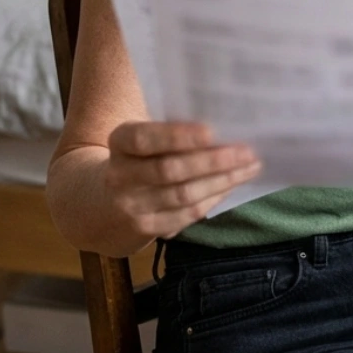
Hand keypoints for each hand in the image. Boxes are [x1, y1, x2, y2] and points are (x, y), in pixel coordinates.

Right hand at [104, 121, 261, 238]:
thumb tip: (225, 123)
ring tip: (250, 167)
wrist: (102, 205)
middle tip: (247, 151)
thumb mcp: (142, 140)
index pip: (145, 139)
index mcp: (119, 143)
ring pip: (183, 195)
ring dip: (222, 181)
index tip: (212, 131)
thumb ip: (171, 132)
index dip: (178, 136)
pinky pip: (186, 214)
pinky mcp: (145, 229)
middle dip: (213, 161)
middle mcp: (120, 175)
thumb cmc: (138, 160)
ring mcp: (131, 206)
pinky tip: (232, 185)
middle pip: (170, 170)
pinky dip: (213, 199)